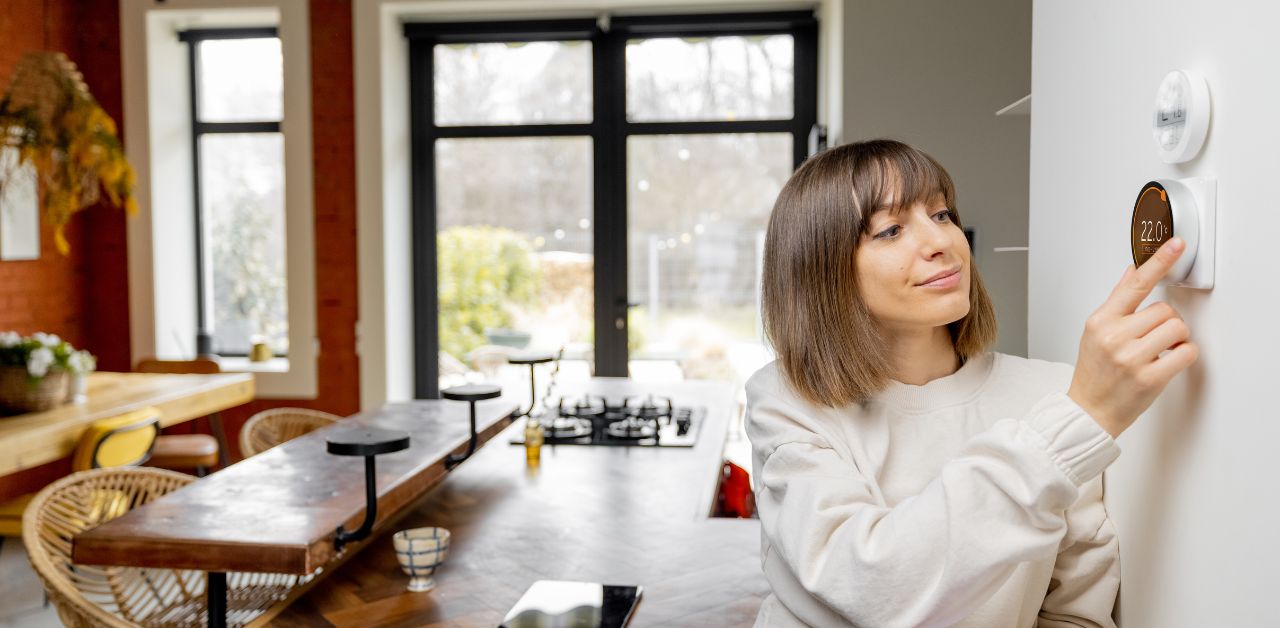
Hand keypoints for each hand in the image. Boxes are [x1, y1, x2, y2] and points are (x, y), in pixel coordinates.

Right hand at [1067, 237, 1199, 438]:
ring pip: (1177, 329)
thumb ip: (1117, 302)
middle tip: (1153, 339)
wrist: (1089, 411)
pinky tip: (1167, 362)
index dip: (1159, 261)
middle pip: (1164, 310)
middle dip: (1166, 323)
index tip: (1176, 245)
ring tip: (1158, 352)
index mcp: (1100, 321)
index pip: (1134, 284)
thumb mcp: (1095, 332)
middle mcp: (1114, 336)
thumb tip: (1132, 272)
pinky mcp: (1149, 378)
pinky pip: (1186, 353)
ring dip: (1176, 339)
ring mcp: (1131, 358)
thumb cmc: (1094, 372)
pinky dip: (1183, 356)